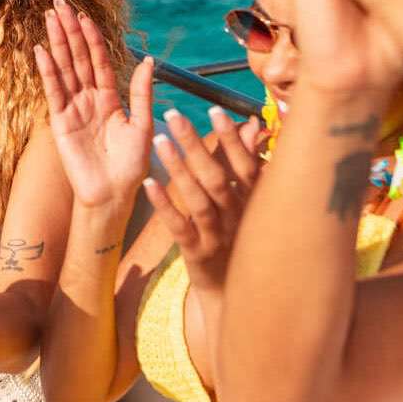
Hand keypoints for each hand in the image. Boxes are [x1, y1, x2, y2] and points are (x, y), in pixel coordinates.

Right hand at [35, 0, 154, 208]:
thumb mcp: (143, 125)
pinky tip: (41, 51)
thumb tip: (149, 60)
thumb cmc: (131, 165)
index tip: (83, 15)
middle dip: (69, 31)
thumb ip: (142, 92)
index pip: (100, 60)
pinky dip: (48, 71)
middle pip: (78, 58)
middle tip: (59, 4)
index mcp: (110, 97)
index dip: (92, 38)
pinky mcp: (61, 122)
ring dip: (57, 43)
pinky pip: (54, 92)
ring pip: (65, 69)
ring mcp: (73, 108)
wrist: (114, 194)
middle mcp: (89, 98)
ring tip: (49, 18)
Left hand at [144, 106, 263, 291]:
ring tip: (159, 141)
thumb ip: (246, 164)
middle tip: (174, 115)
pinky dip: (165, 205)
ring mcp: (218, 236)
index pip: (244, 166)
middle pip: (217, 177)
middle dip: (195, 144)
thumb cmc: (240, 237)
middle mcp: (238, 217)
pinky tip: (149, 184)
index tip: (215, 111)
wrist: (232, 291)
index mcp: (253, 202)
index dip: (232, 140)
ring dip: (178, 169)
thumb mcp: (248, 201)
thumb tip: (253, 125)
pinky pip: (179, 227)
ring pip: (198, 200)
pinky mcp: (197, 253)